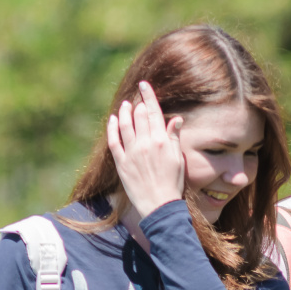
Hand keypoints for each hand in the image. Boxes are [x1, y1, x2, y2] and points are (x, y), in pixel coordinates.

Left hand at [107, 81, 185, 216]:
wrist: (160, 205)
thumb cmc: (173, 183)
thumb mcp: (178, 159)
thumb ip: (174, 138)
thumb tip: (175, 119)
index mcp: (161, 141)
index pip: (153, 112)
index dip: (148, 95)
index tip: (144, 84)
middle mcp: (145, 144)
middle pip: (139, 116)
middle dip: (138, 103)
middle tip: (137, 99)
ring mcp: (132, 153)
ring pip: (125, 125)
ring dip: (124, 112)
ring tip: (125, 104)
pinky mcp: (121, 163)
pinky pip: (114, 142)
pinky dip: (112, 128)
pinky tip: (113, 120)